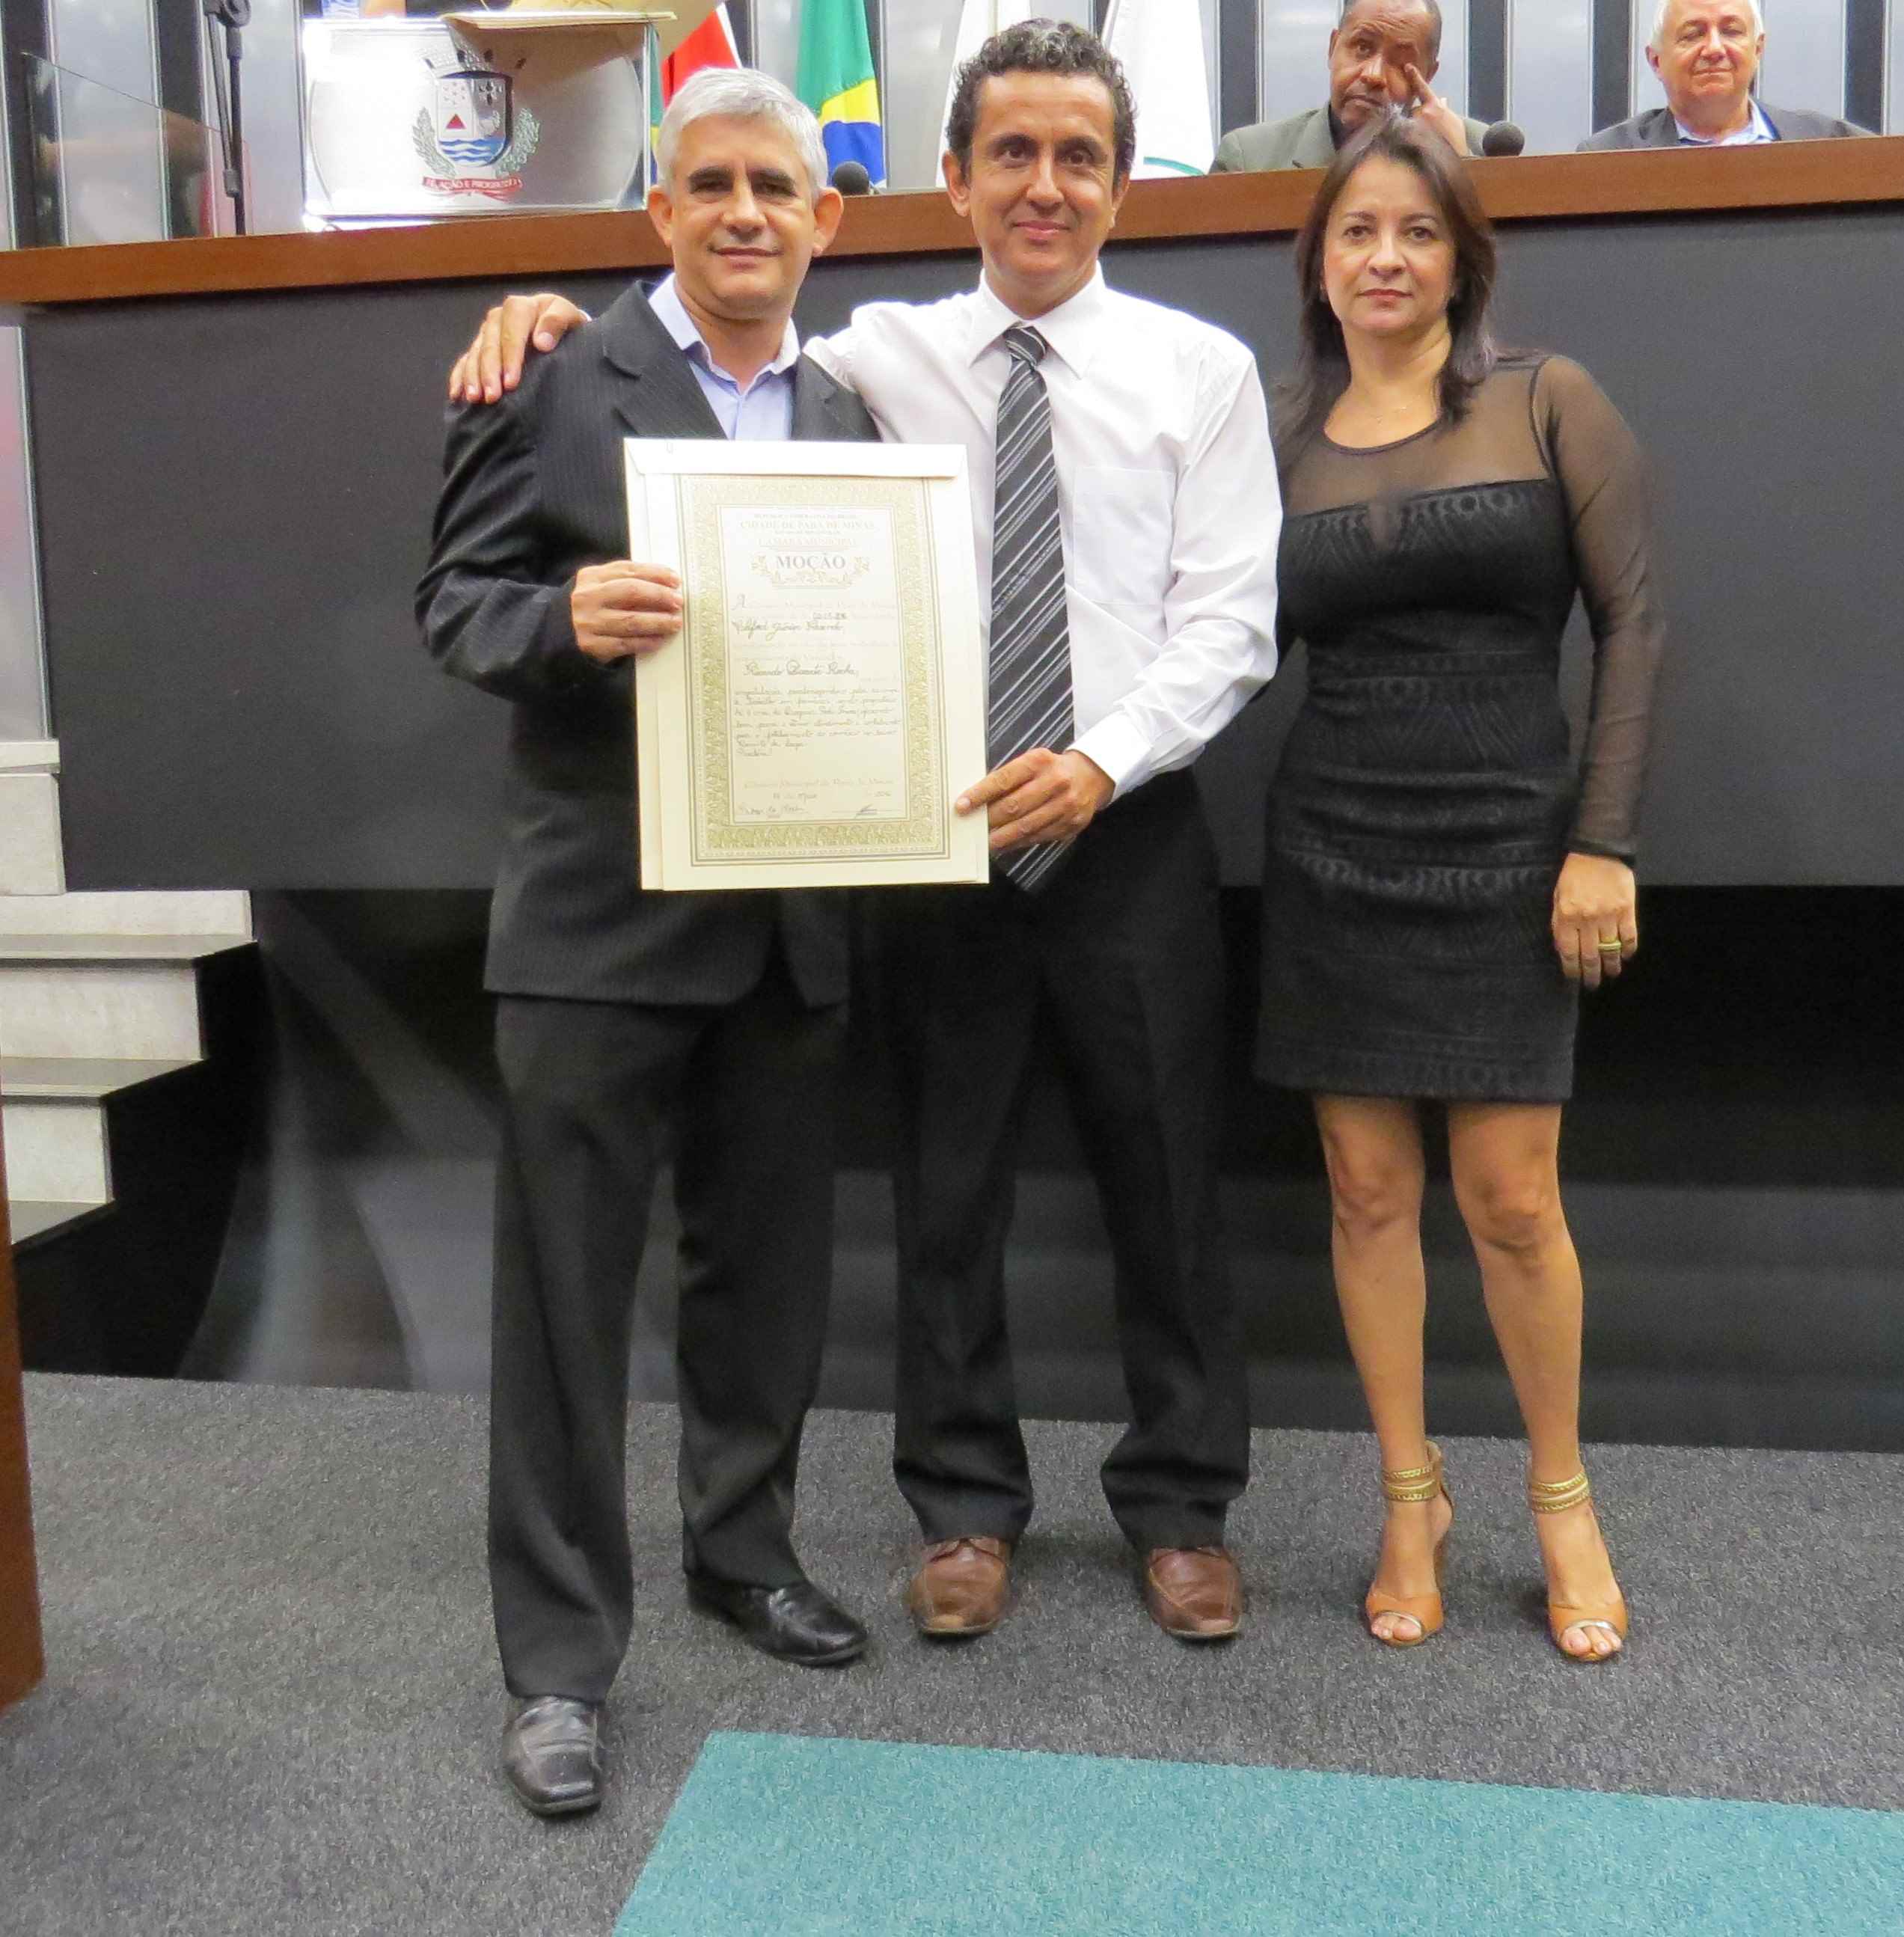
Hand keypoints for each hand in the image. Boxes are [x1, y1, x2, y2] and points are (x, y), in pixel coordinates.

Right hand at [448, 293, 589, 403]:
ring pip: (475, 353)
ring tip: (474, 399)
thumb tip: (541, 342)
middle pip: (490, 344)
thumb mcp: (570, 317)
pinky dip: (460, 376)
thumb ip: (557, 322)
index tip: (511, 383)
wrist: (562, 330)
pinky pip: (465, 360)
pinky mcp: (481, 346)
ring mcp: (488, 332)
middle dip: (489, 372)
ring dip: (473, 376)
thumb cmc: (568, 326)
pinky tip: (457, 394)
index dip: (510, 356)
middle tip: (491, 397)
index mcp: (520, 308)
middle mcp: (499, 318)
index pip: (511, 329)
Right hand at [570, 562, 682, 663]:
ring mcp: (588, 622)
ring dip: (657, 622)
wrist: (556, 632)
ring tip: (675, 623)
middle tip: (678, 602)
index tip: (675, 580)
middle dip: (659, 596)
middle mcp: (588, 597)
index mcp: (591, 577)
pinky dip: (645, 642)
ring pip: (630, 620)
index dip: (655, 574)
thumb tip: (666, 584)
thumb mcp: (599, 587)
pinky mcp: (591, 645)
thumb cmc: (590, 607)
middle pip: (630, 592)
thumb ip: (624, 581)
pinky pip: (625, 644)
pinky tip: (660, 640)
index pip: (628, 570)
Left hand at [956, 749, 1113, 853]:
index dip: (980, 794)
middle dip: (989, 819)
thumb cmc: (1052, 768)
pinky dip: (1019, 842)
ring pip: (1026, 826)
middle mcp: (1055, 782)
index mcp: (1040, 761)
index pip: (1004, 779)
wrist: (1092, 775)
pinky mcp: (1071, 824)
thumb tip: (978, 800)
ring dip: (1001, 836)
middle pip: (1014, 805)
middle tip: (971, 827)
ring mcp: (1066, 805)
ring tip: (985, 841)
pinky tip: (1005, 844)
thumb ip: (1009, 778)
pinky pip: (1039, 837)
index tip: (961, 805)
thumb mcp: (1033, 762)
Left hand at [1403, 66, 1470, 154]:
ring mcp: (1413, 128)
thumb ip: (1445, 108)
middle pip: (1413, 112)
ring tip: (1426, 144)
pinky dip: (1410, 141)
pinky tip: (1419, 148)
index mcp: (1434, 107)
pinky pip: (1404, 137)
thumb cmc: (1456, 142)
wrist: (1454, 160)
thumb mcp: (1454, 121)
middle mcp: (1422, 114)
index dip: (1414, 77)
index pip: (1422, 88)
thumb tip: (1442, 98)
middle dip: (1418, 121)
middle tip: (1429, 135)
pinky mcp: (1408, 140)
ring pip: (1408, 125)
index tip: (1407, 67)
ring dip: (1414, 132)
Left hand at [1551, 852, 1637, 990]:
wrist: (1599, 851)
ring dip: (1611, 966)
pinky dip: (1628, 949)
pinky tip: (1626, 956)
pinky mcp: (1627, 910)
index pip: (1568, 952)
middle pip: (1589, 956)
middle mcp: (1587, 920)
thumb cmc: (1574, 874)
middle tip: (1593, 984)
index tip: (1574, 979)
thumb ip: (1559, 922)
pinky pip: (1629, 936)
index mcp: (1566, 917)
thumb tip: (1563, 949)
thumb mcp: (1557, 897)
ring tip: (1611, 974)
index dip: (1571, 969)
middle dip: (1591, 974)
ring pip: (1610, 950)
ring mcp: (1608, 916)